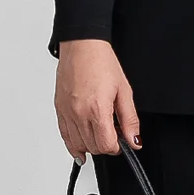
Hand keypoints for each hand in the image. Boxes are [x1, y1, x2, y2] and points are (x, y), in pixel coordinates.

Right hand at [54, 39, 141, 162]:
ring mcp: (67, 113)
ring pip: (78, 145)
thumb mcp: (124, 90)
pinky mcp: (59, 110)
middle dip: (106, 145)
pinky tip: (80, 149)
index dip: (117, 146)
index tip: (121, 139)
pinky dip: (73, 145)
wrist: (81, 46)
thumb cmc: (101, 62)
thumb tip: (134, 141)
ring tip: (99, 133)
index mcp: (97, 109)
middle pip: (93, 147)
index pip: (106, 145)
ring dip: (91, 145)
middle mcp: (79, 114)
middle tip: (113, 133)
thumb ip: (130, 119)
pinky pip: (64, 136)